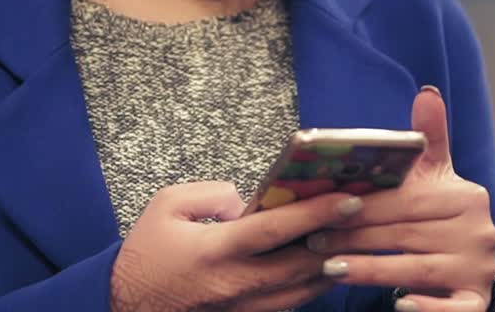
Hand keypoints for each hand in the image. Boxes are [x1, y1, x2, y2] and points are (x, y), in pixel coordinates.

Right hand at [111, 181, 365, 310]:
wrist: (126, 306)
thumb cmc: (146, 252)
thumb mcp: (167, 204)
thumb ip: (212, 194)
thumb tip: (251, 201)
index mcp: (215, 251)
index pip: (276, 230)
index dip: (316, 214)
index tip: (349, 198)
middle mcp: (235, 284)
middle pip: (301, 265)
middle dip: (339, 241)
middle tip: (369, 219)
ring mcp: (243, 308)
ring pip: (302, 291)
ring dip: (334, 266)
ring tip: (359, 241)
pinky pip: (289, 304)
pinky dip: (312, 285)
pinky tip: (328, 267)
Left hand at [303, 87, 494, 310]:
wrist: (469, 266)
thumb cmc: (438, 216)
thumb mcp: (435, 176)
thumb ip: (428, 139)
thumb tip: (426, 92)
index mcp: (466, 196)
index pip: (406, 200)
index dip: (363, 206)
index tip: (324, 209)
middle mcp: (479, 232)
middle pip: (405, 234)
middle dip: (354, 238)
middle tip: (313, 242)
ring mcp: (479, 268)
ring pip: (415, 270)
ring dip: (370, 270)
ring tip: (329, 268)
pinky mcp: (477, 301)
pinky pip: (451, 309)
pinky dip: (425, 309)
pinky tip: (398, 306)